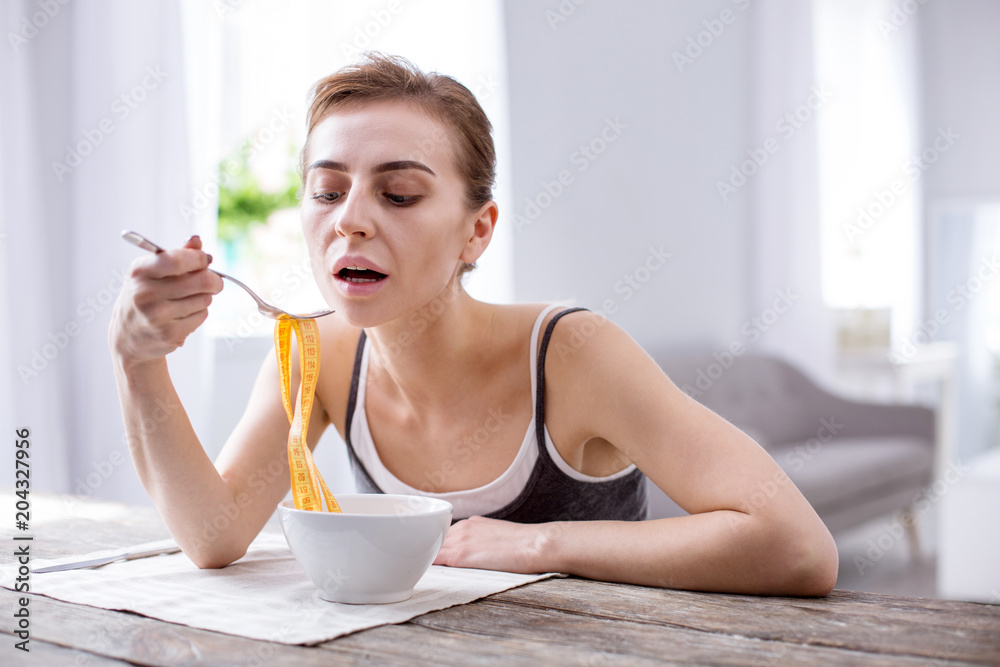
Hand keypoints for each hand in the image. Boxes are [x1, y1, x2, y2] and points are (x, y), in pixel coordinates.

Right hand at [109, 235, 222, 366]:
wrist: (127, 336)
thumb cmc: (144, 296)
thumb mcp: (151, 271)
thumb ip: (176, 255)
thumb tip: (196, 240)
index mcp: (140, 271)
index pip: (178, 260)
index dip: (199, 259)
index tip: (205, 260)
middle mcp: (146, 294)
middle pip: (202, 281)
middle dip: (214, 280)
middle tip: (214, 281)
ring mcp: (157, 316)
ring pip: (205, 299)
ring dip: (205, 297)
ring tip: (190, 299)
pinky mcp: (170, 334)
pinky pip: (202, 316)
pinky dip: (200, 312)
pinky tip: (184, 314)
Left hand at [433, 516, 559, 573]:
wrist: (534, 544)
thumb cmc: (526, 545)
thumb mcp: (500, 537)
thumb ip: (484, 542)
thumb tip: (480, 554)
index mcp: (472, 523)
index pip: (447, 536)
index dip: (440, 547)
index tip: (436, 556)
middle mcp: (462, 527)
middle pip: (436, 541)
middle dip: (429, 552)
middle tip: (421, 564)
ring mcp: (459, 539)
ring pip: (431, 549)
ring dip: (426, 558)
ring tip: (417, 569)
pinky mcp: (459, 555)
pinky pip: (434, 560)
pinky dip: (426, 565)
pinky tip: (421, 573)